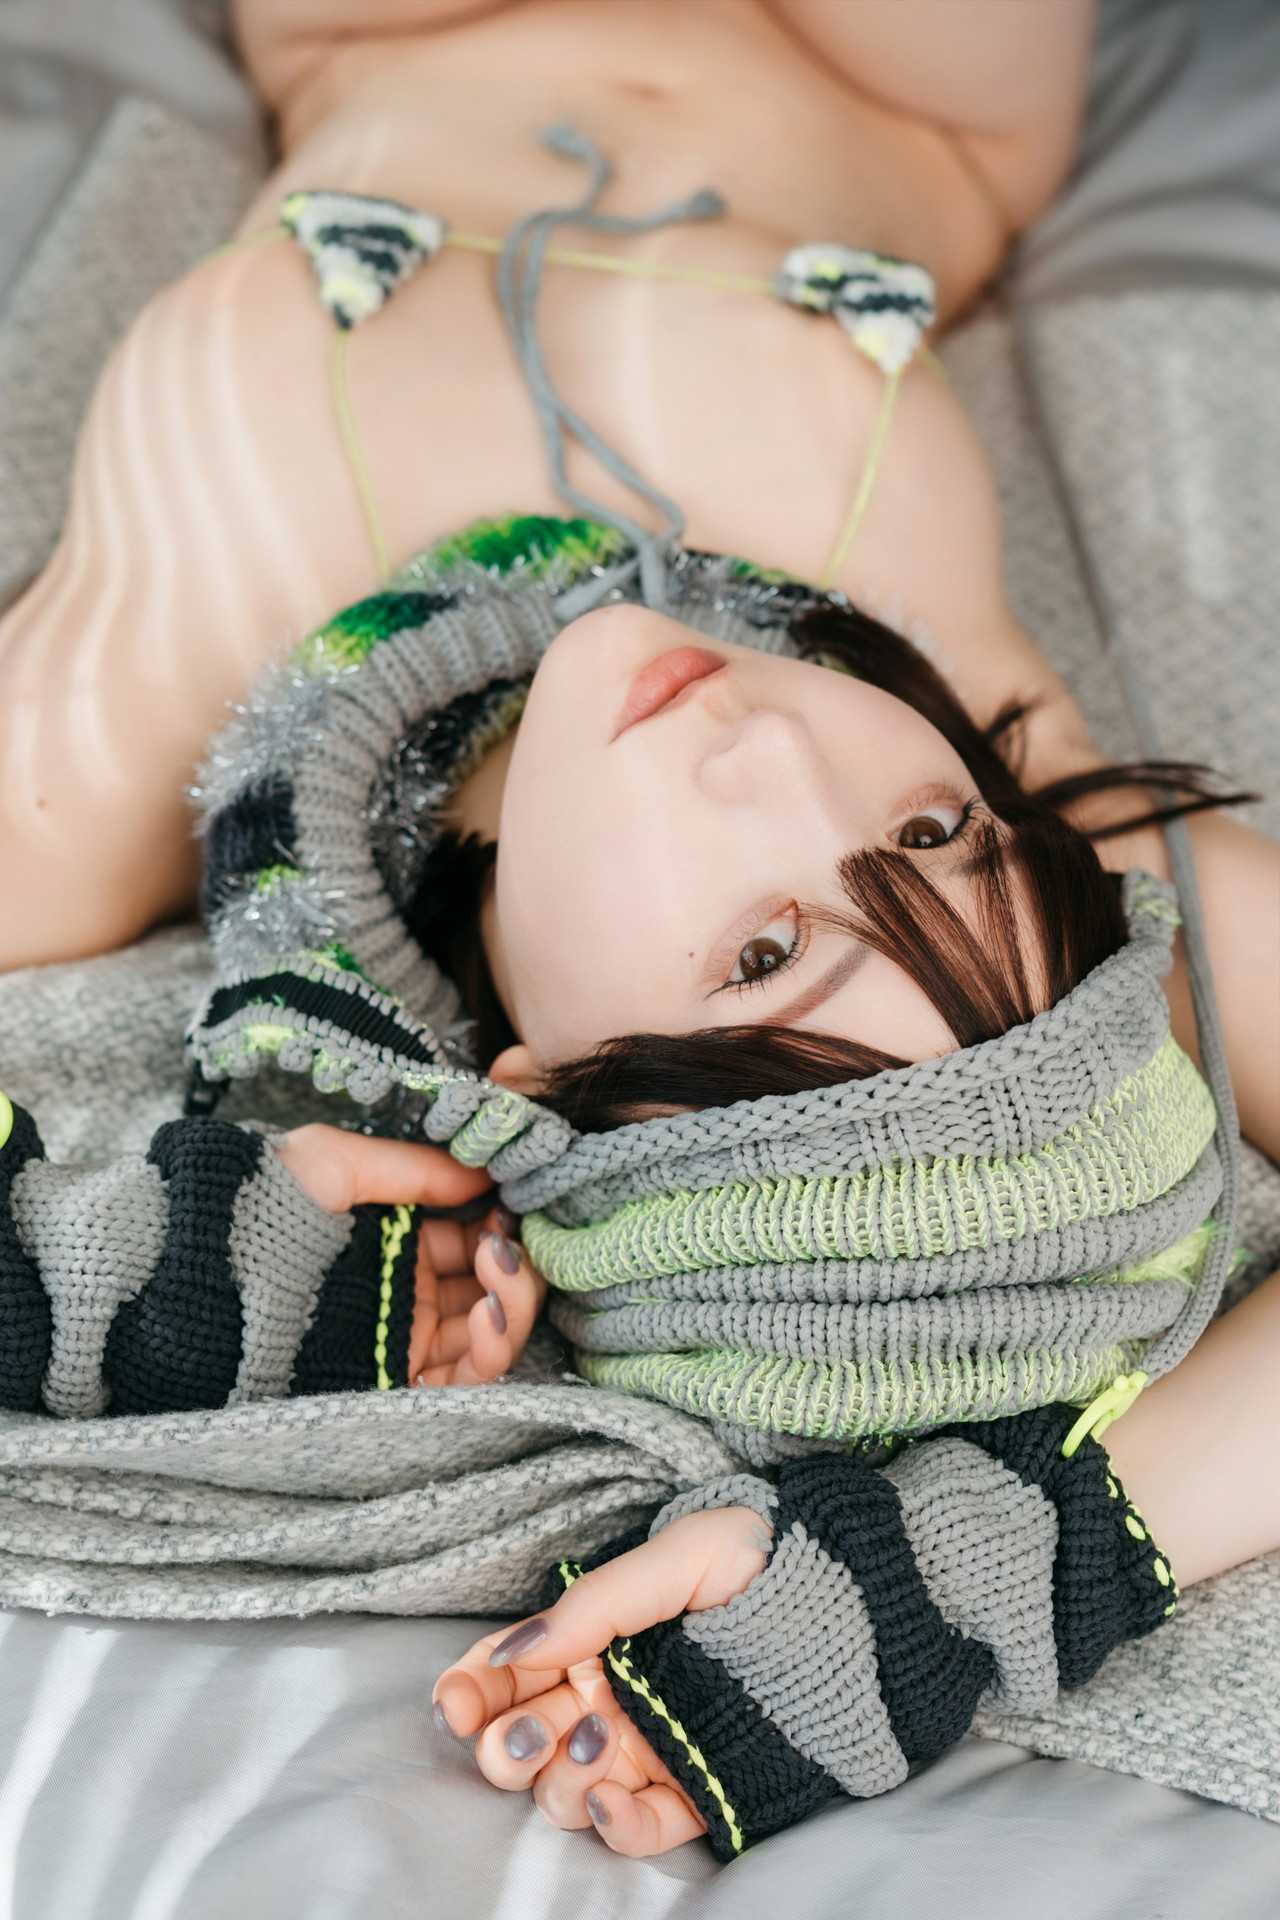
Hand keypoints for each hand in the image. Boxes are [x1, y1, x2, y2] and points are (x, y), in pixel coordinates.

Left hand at [275, 1123, 545, 1384]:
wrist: (201, 1282)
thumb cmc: (259, 1211)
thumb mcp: (331, 1161)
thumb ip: (411, 1165)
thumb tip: (481, 1171)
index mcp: (391, 1245)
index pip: (471, 1239)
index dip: (501, 1223)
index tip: (514, 1202)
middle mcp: (404, 1296)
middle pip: (491, 1289)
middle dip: (516, 1262)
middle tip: (509, 1240)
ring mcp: (403, 1343)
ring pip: (492, 1334)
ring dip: (514, 1302)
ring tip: (500, 1269)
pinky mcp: (397, 1386)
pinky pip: (469, 1380)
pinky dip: (497, 1347)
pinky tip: (494, 1310)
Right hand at [431, 1505, 773, 1856]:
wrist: (865, 1608)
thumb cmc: (768, 1559)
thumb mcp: (681, 1555)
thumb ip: (598, 1602)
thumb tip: (515, 1649)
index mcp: (598, 1635)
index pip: (513, 1668)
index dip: (473, 1687)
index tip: (453, 1701)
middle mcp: (613, 1697)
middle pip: (525, 1737)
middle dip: (503, 1742)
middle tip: (516, 1735)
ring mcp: (651, 1749)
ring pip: (568, 1786)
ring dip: (561, 1773)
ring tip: (596, 1739)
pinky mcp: (697, 1792)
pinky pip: (639, 1829)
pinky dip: (612, 1825)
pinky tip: (606, 1798)